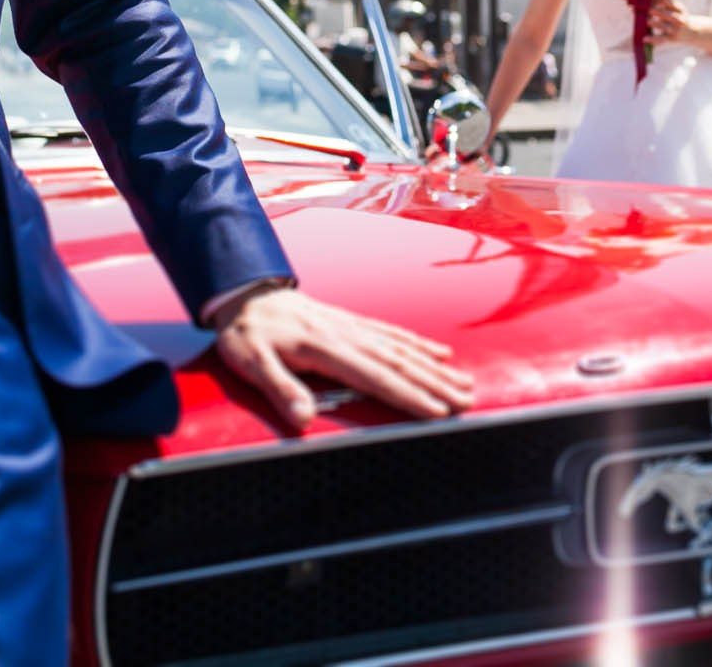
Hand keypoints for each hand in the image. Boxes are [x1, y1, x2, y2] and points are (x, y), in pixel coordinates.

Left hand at [211, 288, 474, 430]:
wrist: (244, 292)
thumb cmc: (245, 332)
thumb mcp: (250, 362)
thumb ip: (279, 388)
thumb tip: (303, 418)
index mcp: (323, 347)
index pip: (375, 376)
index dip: (408, 396)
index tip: (437, 412)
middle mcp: (345, 335)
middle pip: (399, 363)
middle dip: (435, 385)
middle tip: (466, 403)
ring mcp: (352, 327)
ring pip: (402, 349)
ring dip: (436, 368)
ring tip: (465, 384)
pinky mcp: (352, 323)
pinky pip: (392, 334)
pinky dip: (419, 344)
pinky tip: (440, 354)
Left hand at [646, 0, 692, 46]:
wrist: (692, 32)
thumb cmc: (678, 16)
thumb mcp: (676, 8)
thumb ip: (664, 4)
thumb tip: (647, 0)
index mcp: (679, 8)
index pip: (669, 2)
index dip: (659, 1)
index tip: (651, 2)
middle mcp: (679, 19)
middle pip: (669, 15)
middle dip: (659, 12)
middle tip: (649, 10)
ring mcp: (675, 29)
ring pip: (665, 27)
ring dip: (656, 24)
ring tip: (648, 21)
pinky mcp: (670, 38)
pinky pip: (661, 39)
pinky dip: (653, 39)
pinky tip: (645, 38)